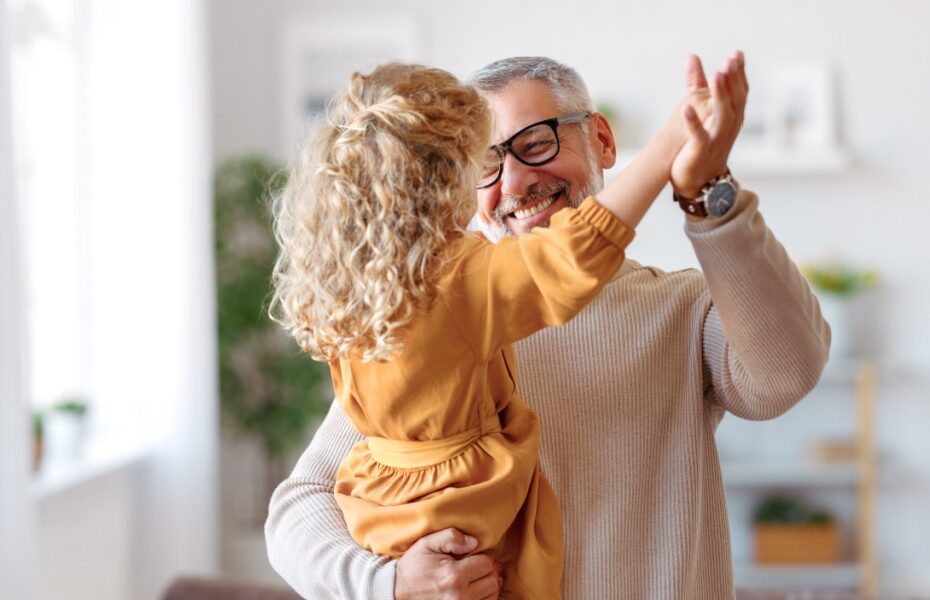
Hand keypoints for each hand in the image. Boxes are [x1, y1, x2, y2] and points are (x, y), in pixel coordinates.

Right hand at [394, 528, 502, 599]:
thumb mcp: (427, 544)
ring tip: (479, 577)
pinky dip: (485, 597)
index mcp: (453, 575)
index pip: (487, 564)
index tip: (477, 554)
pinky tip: (477, 590)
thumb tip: (475, 541)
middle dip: (490, 570)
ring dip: (489, 585)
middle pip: (493, 581)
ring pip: (492, 596)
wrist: (397, 592)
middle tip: (480, 565)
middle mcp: (460, 595)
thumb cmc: (413, 567)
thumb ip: (451, 537)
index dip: (486, 556)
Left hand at [671, 51, 747, 198]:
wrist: (698, 182)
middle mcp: (727, 127)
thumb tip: (692, 56)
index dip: (739, 74)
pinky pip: (698, 136)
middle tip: (731, 60)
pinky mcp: (700, 151)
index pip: (739, 92)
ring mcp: (715, 139)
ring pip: (722, 116)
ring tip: (717, 75)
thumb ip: (697, 84)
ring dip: (720, 95)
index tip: (737, 54)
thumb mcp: (703, 111)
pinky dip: (693, 123)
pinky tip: (686, 109)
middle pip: (735, 101)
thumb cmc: (701, 144)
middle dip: (733, 80)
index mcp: (730, 117)